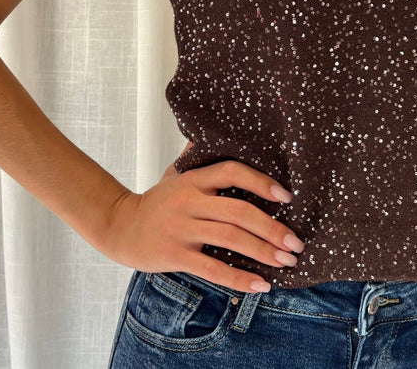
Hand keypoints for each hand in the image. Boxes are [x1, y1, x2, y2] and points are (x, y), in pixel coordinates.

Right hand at [101, 141, 305, 292]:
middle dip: (273, 228)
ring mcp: (180, 228)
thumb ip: (195, 157)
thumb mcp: (174, 175)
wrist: (120, 227)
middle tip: (296, 244)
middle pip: (238, 211)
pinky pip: (212, 268)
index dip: (261, 182)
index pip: (232, 171)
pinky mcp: (174, 254)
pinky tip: (261, 285)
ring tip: (287, 262)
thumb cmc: (156, 201)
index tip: (286, 197)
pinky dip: (239, 278)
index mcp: (193, 180)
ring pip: (230, 239)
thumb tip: (208, 132)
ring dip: (264, 252)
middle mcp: (188, 201)